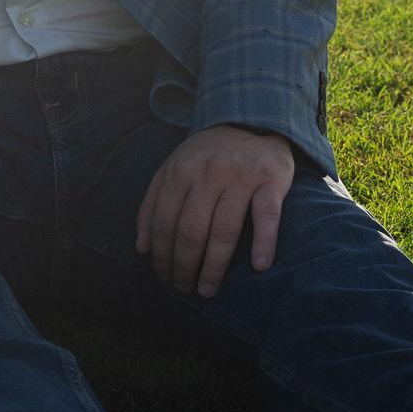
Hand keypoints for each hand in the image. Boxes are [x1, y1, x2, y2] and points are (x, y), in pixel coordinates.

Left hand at [135, 125, 295, 298]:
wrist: (252, 122)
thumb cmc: (207, 157)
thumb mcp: (173, 171)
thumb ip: (152, 204)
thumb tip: (141, 249)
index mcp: (180, 171)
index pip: (165, 221)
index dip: (162, 255)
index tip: (164, 277)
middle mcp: (208, 172)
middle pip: (191, 230)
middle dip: (184, 266)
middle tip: (184, 289)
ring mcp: (240, 176)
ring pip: (224, 230)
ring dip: (214, 266)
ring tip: (208, 290)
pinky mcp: (271, 180)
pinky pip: (266, 216)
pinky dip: (264, 242)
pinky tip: (259, 267)